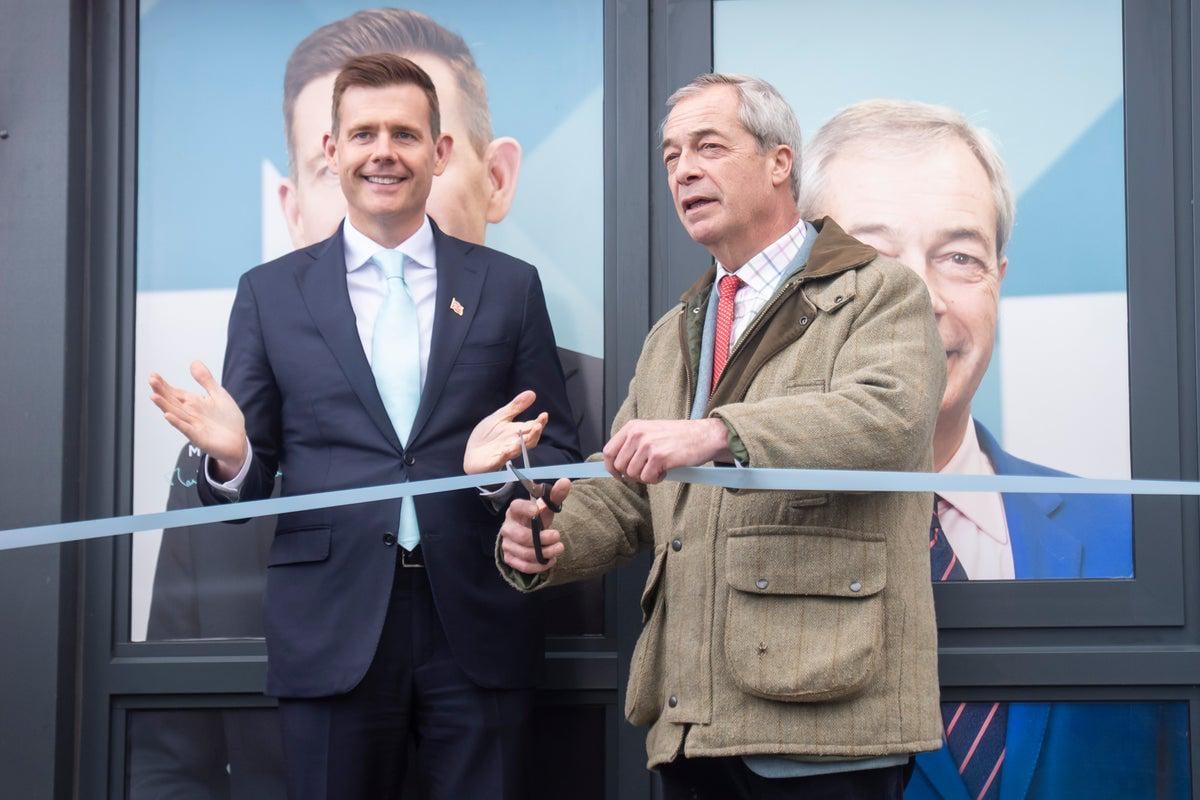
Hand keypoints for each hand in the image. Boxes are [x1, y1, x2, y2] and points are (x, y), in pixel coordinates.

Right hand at [149, 361, 247, 478]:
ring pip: (176, 414)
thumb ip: (206, 380)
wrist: (238, 441)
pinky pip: (186, 429)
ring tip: (154, 396)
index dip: (164, 385)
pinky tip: (168, 416)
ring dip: (164, 406)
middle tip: (152, 380)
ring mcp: (193, 426)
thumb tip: (194, 362)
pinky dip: (177, 423)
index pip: (175, 392)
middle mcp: (190, 414)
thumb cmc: (228, 420)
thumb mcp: (218, 394)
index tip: (154, 376)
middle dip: (161, 391)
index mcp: (194, 403)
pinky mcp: (199, 437)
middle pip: (172, 401)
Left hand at [463, 390, 548, 473]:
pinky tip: (505, 451)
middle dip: (534, 434)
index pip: (531, 427)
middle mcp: (513, 444)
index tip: (544, 415)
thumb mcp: (500, 417)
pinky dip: (503, 457)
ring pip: (516, 451)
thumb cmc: (487, 435)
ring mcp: (504, 454)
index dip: (539, 422)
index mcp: (516, 432)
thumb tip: (532, 393)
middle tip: (538, 425)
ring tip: (526, 437)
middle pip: (528, 441)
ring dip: (522, 445)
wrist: (472, 452)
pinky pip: (499, 461)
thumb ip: (516, 407)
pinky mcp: (492, 462)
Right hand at [499, 478, 571, 573]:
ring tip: (559, 549)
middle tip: (557, 536)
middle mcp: (507, 528)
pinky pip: (523, 566)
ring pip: (524, 553)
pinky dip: (539, 565)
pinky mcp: (509, 559)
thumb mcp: (546, 508)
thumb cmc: (536, 519)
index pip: (515, 507)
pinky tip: (550, 560)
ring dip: (544, 553)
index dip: (525, 508)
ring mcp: (507, 544)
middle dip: (541, 538)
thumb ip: (555, 496)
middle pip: (521, 536)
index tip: (537, 510)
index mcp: (514, 511)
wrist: (528, 536)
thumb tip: (566, 482)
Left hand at [602, 418, 731, 483]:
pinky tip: (665, 470)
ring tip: (659, 468)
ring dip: (646, 477)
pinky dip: (656, 479)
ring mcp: (648, 445)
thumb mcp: (650, 432)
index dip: (611, 468)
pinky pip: (647, 478)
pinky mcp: (659, 457)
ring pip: (632, 474)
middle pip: (619, 466)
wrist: (704, 435)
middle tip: (648, 471)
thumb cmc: (679, 436)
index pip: (609, 452)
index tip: (619, 475)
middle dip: (632, 474)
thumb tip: (615, 465)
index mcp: (633, 427)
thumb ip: (632, 444)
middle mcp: (637, 434)